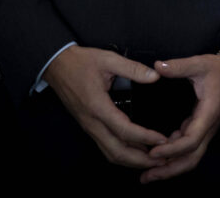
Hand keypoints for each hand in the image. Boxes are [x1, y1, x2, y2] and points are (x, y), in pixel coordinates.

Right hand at [43, 45, 168, 168]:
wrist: (57, 65)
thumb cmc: (81, 62)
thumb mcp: (108, 59)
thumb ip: (133, 68)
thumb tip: (155, 76)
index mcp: (98, 106)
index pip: (124, 130)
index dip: (145, 138)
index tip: (162, 140)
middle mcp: (92, 122)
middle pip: (117, 152)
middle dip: (140, 160)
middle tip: (162, 160)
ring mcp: (89, 127)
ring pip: (110, 153)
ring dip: (131, 160)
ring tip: (151, 160)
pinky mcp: (88, 126)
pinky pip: (105, 147)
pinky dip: (122, 154)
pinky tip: (134, 150)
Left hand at [140, 53, 219, 182]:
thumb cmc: (217, 69)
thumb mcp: (199, 63)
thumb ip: (178, 66)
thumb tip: (157, 66)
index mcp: (208, 114)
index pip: (191, 140)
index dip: (172, 149)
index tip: (152, 152)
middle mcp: (208, 127)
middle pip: (191, 158)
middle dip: (169, 170)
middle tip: (146, 176)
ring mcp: (205, 130)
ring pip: (190, 157)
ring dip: (171, 167)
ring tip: (149, 173)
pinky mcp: (201, 128)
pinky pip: (188, 148)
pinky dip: (174, 155)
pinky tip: (158, 154)